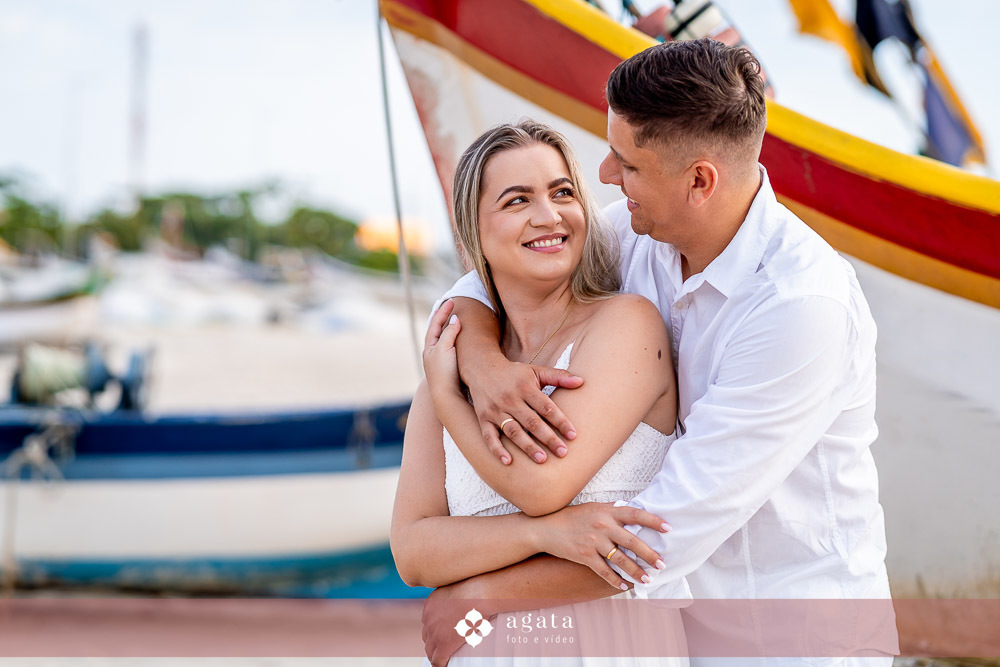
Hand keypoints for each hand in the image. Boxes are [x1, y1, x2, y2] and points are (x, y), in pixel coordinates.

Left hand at [422, 580, 493, 666]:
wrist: (478, 595)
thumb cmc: (474, 589)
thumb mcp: (456, 589)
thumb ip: (451, 598)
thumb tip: (460, 603)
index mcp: (430, 605)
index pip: (428, 622)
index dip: (434, 630)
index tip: (440, 633)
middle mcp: (428, 618)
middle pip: (426, 635)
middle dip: (432, 642)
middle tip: (440, 646)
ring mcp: (435, 632)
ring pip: (430, 649)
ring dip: (434, 654)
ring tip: (440, 658)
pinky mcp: (444, 644)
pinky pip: (437, 659)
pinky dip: (439, 664)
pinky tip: (443, 665)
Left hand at [423, 300, 461, 395]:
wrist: (447, 396)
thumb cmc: (445, 372)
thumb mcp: (445, 348)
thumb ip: (450, 332)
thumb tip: (455, 319)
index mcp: (429, 347)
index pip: (436, 323)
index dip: (443, 311)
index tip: (452, 301)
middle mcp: (433, 353)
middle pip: (437, 331)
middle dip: (443, 318)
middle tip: (450, 307)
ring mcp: (441, 361)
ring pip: (444, 340)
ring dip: (449, 329)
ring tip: (455, 320)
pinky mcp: (450, 368)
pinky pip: (452, 349)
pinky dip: (455, 340)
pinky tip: (461, 341)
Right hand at [464, 353, 583, 464]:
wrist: (482, 368)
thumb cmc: (515, 374)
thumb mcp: (536, 371)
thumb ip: (559, 376)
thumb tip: (582, 382)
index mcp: (525, 388)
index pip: (546, 407)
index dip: (560, 421)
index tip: (573, 435)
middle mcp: (510, 399)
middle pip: (532, 422)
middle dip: (548, 438)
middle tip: (563, 452)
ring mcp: (496, 410)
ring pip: (513, 431)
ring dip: (527, 446)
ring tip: (542, 460)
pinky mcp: (484, 419)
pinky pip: (489, 437)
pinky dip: (497, 449)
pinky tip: (508, 461)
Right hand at [535, 502, 669, 589]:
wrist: (546, 528)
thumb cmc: (571, 516)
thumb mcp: (593, 508)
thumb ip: (612, 510)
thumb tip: (632, 510)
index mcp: (607, 511)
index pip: (636, 514)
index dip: (653, 521)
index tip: (668, 529)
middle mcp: (603, 525)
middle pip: (633, 541)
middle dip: (650, 554)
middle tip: (662, 564)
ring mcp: (594, 541)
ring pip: (621, 560)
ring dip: (636, 571)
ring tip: (647, 579)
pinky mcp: (585, 556)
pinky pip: (604, 571)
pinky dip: (616, 580)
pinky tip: (625, 586)